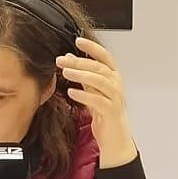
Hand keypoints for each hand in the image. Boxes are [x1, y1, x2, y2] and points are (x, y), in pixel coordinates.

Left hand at [59, 36, 136, 166]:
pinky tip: (72, 92)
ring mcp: (115, 98)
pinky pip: (97, 100)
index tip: (77, 40)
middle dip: (79, 62)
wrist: (114, 138)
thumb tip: (68, 58)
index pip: (104, 56)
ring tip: (65, 72)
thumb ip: (84, 75)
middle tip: (61, 60)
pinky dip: (84, 95)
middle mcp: (116, 85)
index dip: (92, 47)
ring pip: (99, 81)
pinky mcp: (110, 112)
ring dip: (81, 75)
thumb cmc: (104, 113)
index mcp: (113, 77)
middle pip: (99, 67)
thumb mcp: (93, 90)